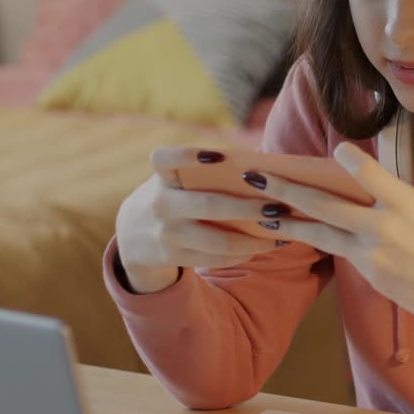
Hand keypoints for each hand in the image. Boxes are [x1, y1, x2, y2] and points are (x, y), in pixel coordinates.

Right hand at [114, 147, 285, 292]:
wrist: (131, 235)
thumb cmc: (172, 195)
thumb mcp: (175, 179)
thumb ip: (208, 169)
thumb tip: (264, 158)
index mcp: (162, 176)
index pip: (165, 159)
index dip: (189, 156)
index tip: (219, 157)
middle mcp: (160, 204)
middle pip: (209, 206)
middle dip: (248, 208)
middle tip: (279, 207)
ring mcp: (166, 233)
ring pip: (218, 240)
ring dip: (254, 239)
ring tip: (282, 232)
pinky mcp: (173, 256)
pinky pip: (216, 257)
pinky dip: (244, 253)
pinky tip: (264, 245)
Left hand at [243, 142, 413, 333]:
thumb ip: (403, 199)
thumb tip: (379, 193)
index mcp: (406, 204)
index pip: (370, 174)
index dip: (351, 159)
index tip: (335, 148)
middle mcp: (383, 227)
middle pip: (325, 204)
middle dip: (289, 188)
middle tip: (260, 177)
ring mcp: (373, 254)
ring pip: (321, 233)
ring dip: (289, 222)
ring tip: (265, 212)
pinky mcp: (370, 274)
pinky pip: (341, 252)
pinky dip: (321, 241)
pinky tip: (302, 235)